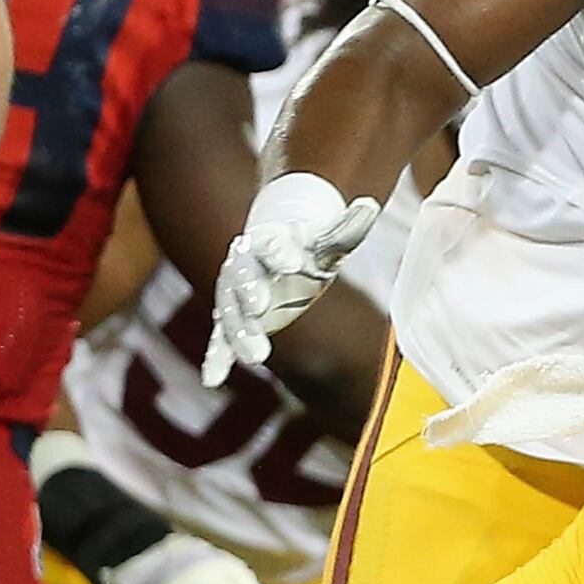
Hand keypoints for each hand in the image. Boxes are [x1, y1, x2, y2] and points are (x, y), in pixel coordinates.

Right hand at [205, 173, 378, 385]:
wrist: (284, 253)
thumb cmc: (309, 246)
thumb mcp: (330, 239)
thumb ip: (347, 228)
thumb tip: (371, 204)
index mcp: (269, 242)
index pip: (270, 246)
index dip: (278, 252)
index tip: (289, 261)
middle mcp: (246, 267)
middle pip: (242, 278)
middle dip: (249, 291)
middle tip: (258, 306)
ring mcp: (237, 295)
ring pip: (231, 312)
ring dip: (239, 332)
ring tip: (255, 355)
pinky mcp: (237, 319)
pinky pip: (222, 338)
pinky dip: (216, 357)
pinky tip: (212, 379)